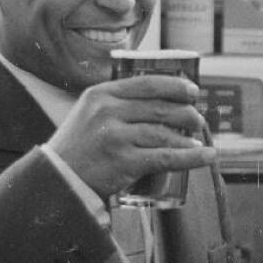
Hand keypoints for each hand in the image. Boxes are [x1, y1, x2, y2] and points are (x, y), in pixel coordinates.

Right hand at [48, 74, 216, 199]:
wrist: (56, 179)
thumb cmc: (77, 148)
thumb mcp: (89, 113)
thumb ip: (117, 103)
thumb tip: (162, 101)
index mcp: (101, 94)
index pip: (147, 83)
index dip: (175, 85)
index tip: (192, 90)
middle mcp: (108, 111)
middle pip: (160, 107)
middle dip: (186, 113)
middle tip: (198, 120)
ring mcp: (115, 137)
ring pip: (164, 133)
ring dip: (188, 137)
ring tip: (198, 140)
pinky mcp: (123, 162)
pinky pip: (165, 157)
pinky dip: (190, 157)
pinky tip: (206, 155)